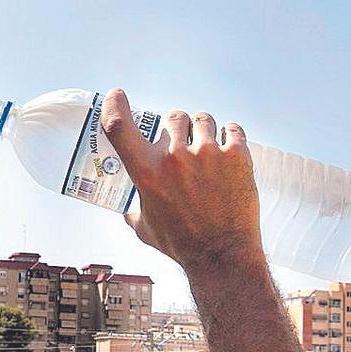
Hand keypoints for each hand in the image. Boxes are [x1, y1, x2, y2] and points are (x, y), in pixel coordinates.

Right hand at [100, 89, 263, 269]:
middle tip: (183, 146)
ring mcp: (207, 153)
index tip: (116, 96)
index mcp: (146, 172)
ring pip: (202, 120)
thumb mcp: (145, 228)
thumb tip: (129, 207)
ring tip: (208, 150)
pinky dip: (230, 138)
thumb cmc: (181, 244)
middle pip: (172, 118)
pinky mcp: (236, 155)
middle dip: (177, 129)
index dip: (114, 105)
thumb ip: (135, 210)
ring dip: (203, 131)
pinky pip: (232, 129)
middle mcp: (174, 157)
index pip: (120, 126)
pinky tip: (229, 152)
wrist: (222, 255)